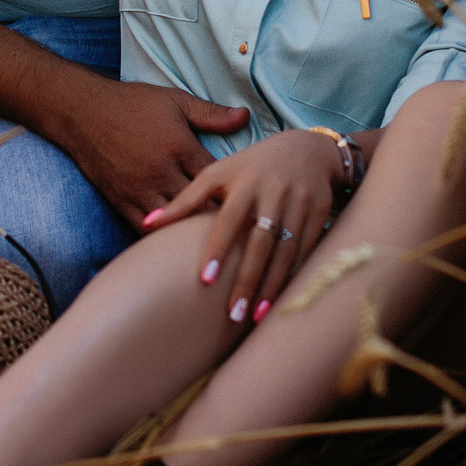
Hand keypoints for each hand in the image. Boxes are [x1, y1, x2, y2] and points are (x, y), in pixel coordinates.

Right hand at [46, 78, 249, 229]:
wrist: (82, 111)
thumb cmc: (131, 102)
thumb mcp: (175, 100)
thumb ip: (211, 114)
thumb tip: (246, 117)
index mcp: (180, 146)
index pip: (219, 178)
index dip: (237, 191)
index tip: (252, 201)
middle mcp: (161, 172)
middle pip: (201, 206)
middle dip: (222, 218)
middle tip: (242, 230)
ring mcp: (139, 190)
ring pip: (175, 223)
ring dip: (192, 232)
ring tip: (215, 244)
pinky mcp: (121, 201)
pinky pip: (146, 229)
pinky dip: (163, 239)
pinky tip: (177, 245)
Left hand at [143, 130, 335, 323]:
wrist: (309, 149)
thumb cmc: (252, 166)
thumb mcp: (218, 174)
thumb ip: (185, 200)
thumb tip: (146, 224)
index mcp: (245, 182)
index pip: (229, 219)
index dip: (217, 249)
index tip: (205, 280)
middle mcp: (274, 193)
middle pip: (260, 242)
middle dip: (247, 279)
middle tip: (232, 315)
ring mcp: (300, 204)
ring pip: (286, 251)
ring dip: (271, 286)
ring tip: (253, 317)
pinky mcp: (320, 214)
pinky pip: (307, 251)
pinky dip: (293, 277)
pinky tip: (280, 301)